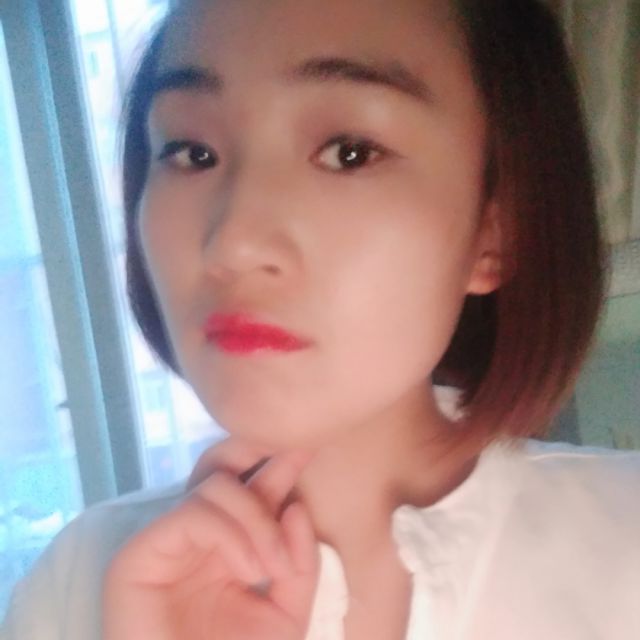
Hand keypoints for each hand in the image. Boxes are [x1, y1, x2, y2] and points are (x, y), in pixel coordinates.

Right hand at [103, 441, 317, 639]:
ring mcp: (167, 541)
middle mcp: (196, 536)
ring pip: (215, 487)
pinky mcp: (140, 552)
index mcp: (226, 545)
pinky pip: (194, 514)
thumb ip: (300, 561)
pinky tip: (249, 568)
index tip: (308, 447)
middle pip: (223, 469)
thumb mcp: (285, 613)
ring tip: (273, 566)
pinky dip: (231, 534)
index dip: (277, 466)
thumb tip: (296, 505)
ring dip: (257, 519)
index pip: (248, 489)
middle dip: (261, 459)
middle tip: (298, 453)